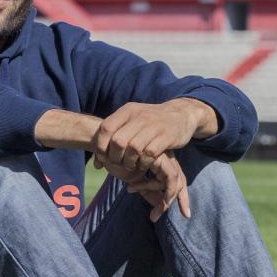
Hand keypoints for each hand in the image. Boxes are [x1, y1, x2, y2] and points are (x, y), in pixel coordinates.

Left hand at [92, 99, 214, 172]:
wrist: (180, 114)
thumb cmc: (150, 122)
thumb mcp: (132, 120)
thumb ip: (114, 135)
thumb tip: (96, 163)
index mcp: (128, 110)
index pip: (106, 128)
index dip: (100, 146)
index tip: (102, 158)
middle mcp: (139, 116)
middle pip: (118, 141)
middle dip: (115, 158)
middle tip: (118, 164)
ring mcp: (154, 126)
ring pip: (133, 149)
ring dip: (130, 162)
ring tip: (131, 166)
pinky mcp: (166, 137)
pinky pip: (149, 154)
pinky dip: (143, 163)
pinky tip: (143, 165)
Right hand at [100, 151, 190, 221]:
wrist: (105, 147)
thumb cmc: (118, 161)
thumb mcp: (135, 180)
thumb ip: (148, 191)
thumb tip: (160, 204)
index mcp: (162, 162)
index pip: (176, 179)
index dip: (182, 197)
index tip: (186, 214)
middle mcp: (165, 158)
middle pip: (181, 179)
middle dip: (183, 200)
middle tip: (176, 216)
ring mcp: (163, 156)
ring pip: (175, 181)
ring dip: (167, 200)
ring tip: (154, 214)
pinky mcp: (159, 156)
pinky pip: (170, 177)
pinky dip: (166, 191)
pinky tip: (160, 203)